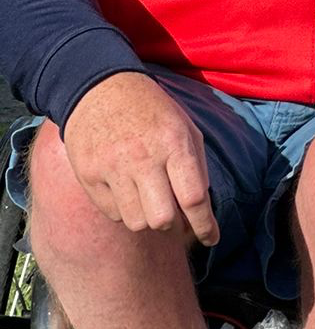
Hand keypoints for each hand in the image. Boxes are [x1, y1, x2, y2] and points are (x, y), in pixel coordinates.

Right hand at [62, 73, 218, 244]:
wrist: (99, 89)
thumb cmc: (150, 110)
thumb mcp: (184, 127)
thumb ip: (196, 166)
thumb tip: (201, 207)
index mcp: (174, 143)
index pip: (193, 198)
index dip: (205, 225)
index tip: (211, 239)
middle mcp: (144, 158)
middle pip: (163, 220)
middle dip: (173, 225)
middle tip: (175, 215)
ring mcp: (113, 168)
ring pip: (136, 222)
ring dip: (147, 219)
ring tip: (148, 197)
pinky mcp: (89, 175)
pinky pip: (112, 213)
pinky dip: (124, 209)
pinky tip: (125, 188)